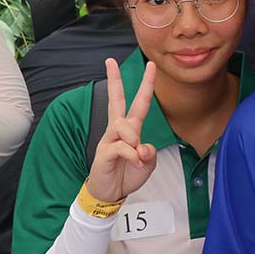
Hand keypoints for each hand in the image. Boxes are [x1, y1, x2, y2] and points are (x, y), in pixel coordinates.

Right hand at [85, 58, 157, 203]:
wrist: (110, 193)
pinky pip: (122, 147)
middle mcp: (118, 130)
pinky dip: (132, 156)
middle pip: (116, 100)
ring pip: (124, 126)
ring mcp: (109, 139)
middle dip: (114, 80)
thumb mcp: (147, 164)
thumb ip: (149, 153)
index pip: (139, 102)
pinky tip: (133, 163)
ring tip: (136, 157)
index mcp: (131, 129)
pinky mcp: (104, 151)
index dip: (146, 85)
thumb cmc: (127, 174)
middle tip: (110, 60)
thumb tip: (142, 147)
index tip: (150, 65)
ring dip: (134, 141)